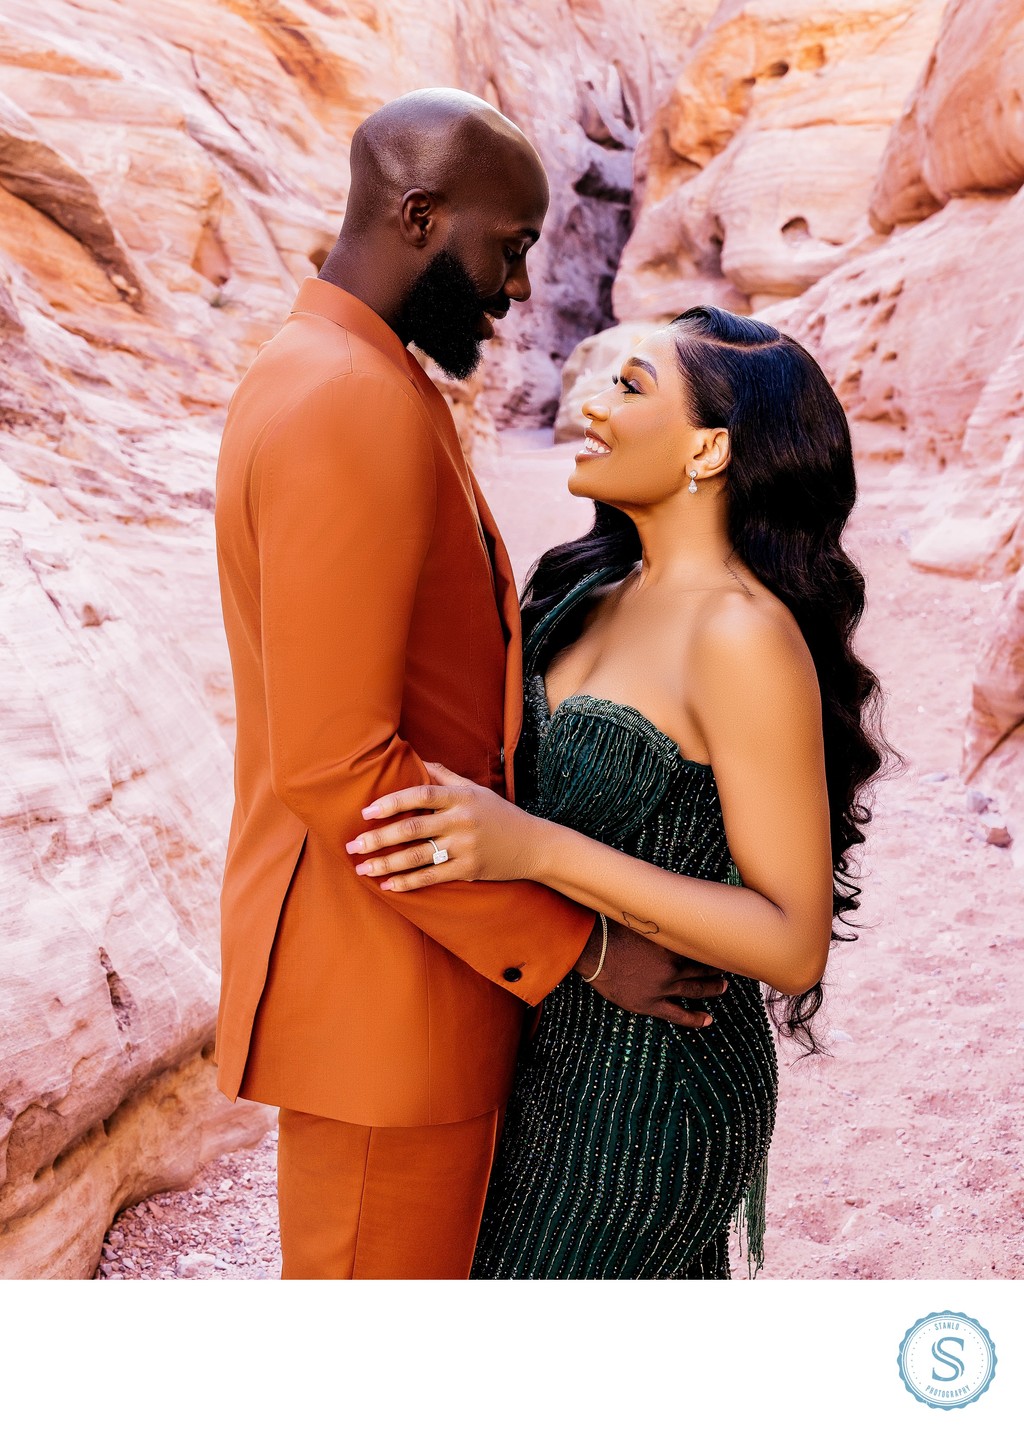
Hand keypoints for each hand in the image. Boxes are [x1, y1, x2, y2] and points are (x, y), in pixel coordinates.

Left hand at [345, 762, 538, 889]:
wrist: (534, 845)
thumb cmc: (500, 814)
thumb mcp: (476, 790)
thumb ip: (445, 777)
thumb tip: (416, 760)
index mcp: (460, 797)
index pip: (420, 795)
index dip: (391, 803)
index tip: (366, 812)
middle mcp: (461, 821)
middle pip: (412, 829)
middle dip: (378, 838)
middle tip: (352, 845)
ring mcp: (465, 847)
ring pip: (418, 857)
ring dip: (386, 864)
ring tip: (362, 868)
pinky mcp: (469, 870)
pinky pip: (433, 877)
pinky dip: (408, 882)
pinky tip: (388, 886)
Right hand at [575, 919, 728, 1028]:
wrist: (593, 953)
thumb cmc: (613, 932)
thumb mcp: (641, 920)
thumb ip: (659, 921)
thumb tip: (669, 905)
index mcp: (672, 947)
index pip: (701, 950)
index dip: (713, 950)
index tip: (723, 948)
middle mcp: (672, 969)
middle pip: (702, 970)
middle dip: (716, 970)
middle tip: (728, 969)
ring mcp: (662, 989)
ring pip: (695, 991)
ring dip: (711, 989)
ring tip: (723, 987)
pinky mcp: (650, 1005)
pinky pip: (678, 1015)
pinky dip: (694, 1018)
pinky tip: (707, 1019)